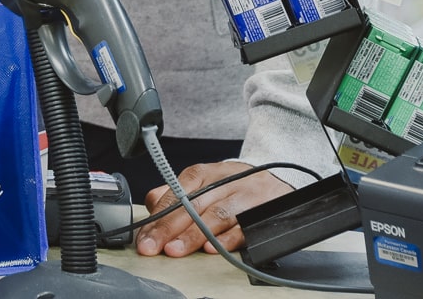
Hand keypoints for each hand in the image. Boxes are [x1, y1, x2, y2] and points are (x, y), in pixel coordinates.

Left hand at [138, 162, 291, 257]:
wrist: (276, 181)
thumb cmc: (233, 186)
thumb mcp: (204, 183)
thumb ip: (176, 194)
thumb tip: (150, 204)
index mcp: (205, 173)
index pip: (177, 193)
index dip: (159, 216)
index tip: (145, 236)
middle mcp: (225, 182)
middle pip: (193, 205)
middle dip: (170, 228)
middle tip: (155, 246)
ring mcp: (246, 197)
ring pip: (217, 215)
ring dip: (194, 234)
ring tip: (176, 249)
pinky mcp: (265, 213)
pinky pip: (245, 228)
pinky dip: (227, 239)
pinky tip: (211, 248)